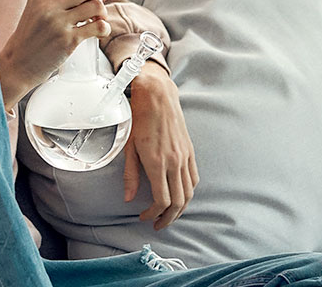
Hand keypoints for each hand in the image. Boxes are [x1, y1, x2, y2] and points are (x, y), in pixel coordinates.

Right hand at [0, 0, 110, 107]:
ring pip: (96, 6)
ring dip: (102, 13)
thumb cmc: (31, 36)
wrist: (18, 63)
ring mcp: (58, 22)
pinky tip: (99, 33)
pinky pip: (98, 27)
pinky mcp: (67, 40)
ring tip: (96, 21)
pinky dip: (104, 29)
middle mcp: (48, 5)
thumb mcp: (40, 10)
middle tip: (94, 9)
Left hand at [123, 63, 198, 229]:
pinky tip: (180, 195)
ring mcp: (184, 157)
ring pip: (189, 193)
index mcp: (157, 163)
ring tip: (169, 215)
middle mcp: (174, 162)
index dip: (153, 214)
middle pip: (179, 202)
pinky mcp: (190, 151)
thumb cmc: (139, 119)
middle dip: (168, 218)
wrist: (157, 96)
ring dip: (180, 209)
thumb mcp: (128, 147)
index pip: (161, 200)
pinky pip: (193, 178)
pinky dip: (188, 192)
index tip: (143, 217)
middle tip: (158, 225)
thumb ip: (130, 174)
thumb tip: (128, 198)